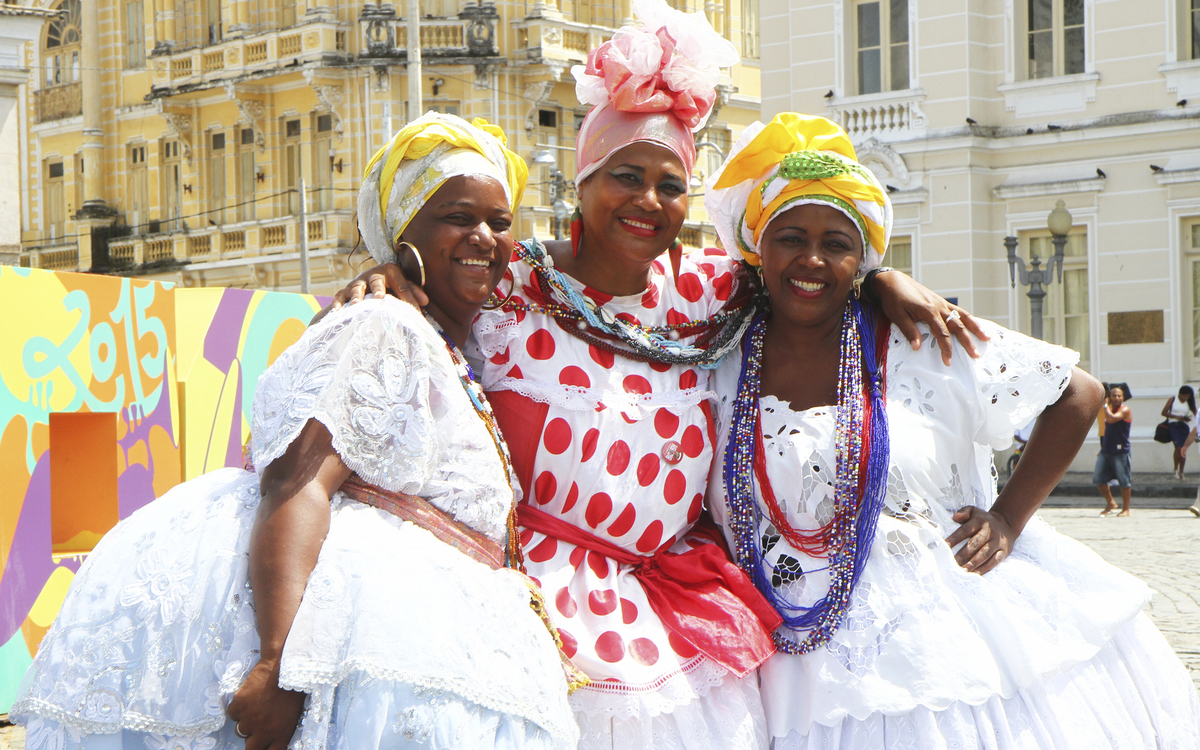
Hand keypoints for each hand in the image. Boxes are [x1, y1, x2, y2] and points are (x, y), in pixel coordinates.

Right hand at [226, 659, 306, 749]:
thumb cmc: (293, 688)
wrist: (283, 665)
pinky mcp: (239, 706)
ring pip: (240, 730)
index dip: (264, 749)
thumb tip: (270, 738)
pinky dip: (238, 707)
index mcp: (282, 734)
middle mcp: (264, 731)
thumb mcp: (293, 715)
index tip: (262, 745)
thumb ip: (280, 731)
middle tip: (256, 727)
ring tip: (258, 704)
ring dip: (246, 721)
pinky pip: (233, 714)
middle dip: (253, 740)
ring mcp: (250, 719)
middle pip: (251, 748)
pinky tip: (250, 695)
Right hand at [321, 263, 427, 321]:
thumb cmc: (391, 284)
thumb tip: (425, 301)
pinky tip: (336, 312)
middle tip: (380, 298)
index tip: (416, 313)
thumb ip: (413, 292)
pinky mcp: (345, 290)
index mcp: (391, 271)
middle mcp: (373, 275)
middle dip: (378, 289)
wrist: (369, 279)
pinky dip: (338, 303)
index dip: (410, 299)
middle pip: (377, 281)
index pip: (403, 286)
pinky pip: (340, 295)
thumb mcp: (403, 284)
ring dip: (356, 296)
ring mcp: (358, 282)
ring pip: (357, 287)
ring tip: (356, 305)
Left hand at [872, 271, 988, 364]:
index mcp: (928, 310)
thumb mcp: (897, 316)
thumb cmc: (893, 298)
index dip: (946, 348)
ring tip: (986, 338)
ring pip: (962, 316)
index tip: (948, 361)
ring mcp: (941, 303)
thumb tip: (917, 348)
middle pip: (957, 326)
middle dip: (967, 342)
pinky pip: (958, 310)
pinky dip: (968, 318)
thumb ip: (909, 331)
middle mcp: (938, 306)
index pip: (942, 333)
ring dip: (975, 328)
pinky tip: (975, 324)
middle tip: (975, 355)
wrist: (893, 281)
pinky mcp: (940, 301)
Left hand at [944, 506, 1015, 574]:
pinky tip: (975, 573)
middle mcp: (989, 532)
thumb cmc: (984, 520)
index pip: (965, 530)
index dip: (955, 538)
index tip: (945, 546)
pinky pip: (994, 561)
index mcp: (980, 521)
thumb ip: (964, 512)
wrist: (1006, 524)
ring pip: (984, 554)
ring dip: (973, 563)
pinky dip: (985, 568)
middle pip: (975, 544)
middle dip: (963, 554)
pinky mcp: (1004, 551)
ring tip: (963, 570)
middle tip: (953, 562)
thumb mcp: (974, 511)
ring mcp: (998, 542)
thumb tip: (955, 517)